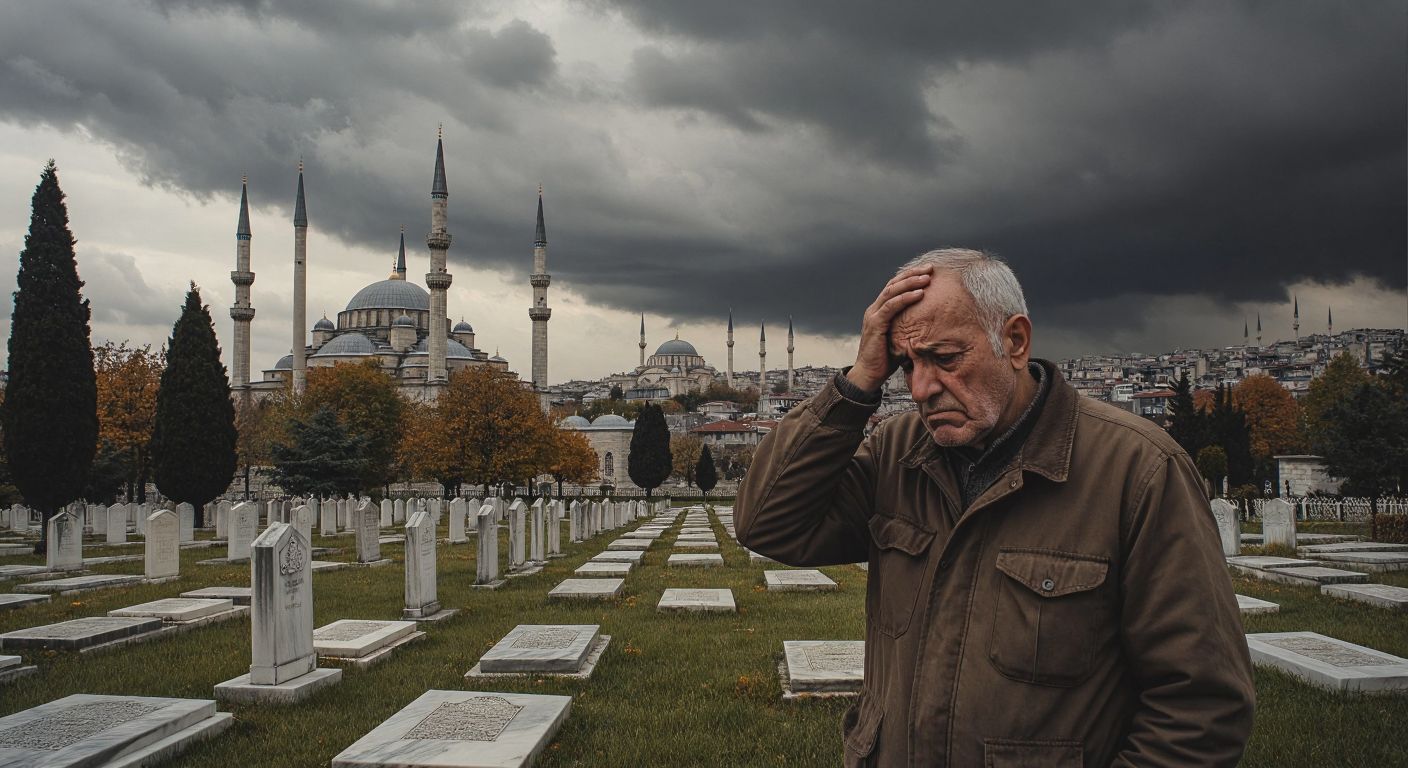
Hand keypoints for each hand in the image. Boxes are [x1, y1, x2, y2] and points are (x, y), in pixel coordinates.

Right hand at [847, 265, 930, 392]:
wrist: (869, 375)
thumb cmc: (887, 359)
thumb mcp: (901, 337)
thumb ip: (910, 326)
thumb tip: (933, 321)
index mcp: (880, 310)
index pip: (895, 287)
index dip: (910, 276)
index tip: (928, 271)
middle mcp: (875, 309)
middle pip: (893, 284)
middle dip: (912, 274)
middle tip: (930, 268)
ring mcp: (873, 316)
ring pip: (892, 291)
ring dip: (911, 282)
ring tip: (927, 277)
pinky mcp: (875, 325)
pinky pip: (891, 307)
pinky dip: (905, 298)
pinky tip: (920, 293)